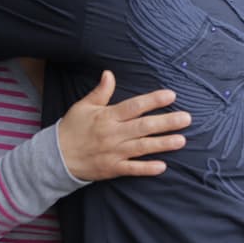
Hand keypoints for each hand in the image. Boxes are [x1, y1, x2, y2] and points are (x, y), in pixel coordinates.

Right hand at [57, 71, 190, 181]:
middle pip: (143, 127)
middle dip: (166, 122)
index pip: (134, 106)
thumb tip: (109, 73)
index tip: (170, 95)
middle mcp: (113, 134)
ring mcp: (113, 153)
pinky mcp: (112, 169)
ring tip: (181, 140)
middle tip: (187, 119)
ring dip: (162, 144)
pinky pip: (132, 169)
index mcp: (107, 116)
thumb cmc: (71, 128)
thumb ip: (100, 92)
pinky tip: (162, 166)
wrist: (56, 156)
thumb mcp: (83, 106)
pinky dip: (146, 168)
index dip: (153, 100)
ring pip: (142, 147)